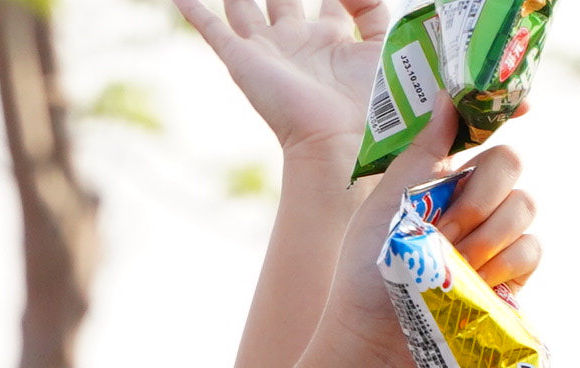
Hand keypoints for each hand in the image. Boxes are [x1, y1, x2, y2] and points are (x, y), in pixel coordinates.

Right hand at [172, 0, 390, 153]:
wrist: (338, 142)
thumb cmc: (370, 106)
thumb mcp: (384, 49)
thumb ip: (373, 13)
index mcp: (332, 41)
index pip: (332, 2)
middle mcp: (297, 42)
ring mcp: (267, 50)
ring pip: (244, 7)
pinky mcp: (242, 60)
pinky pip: (212, 29)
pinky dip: (195, 11)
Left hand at [314, 104, 541, 367]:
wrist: (379, 341)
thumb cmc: (369, 273)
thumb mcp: (387, 202)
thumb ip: (422, 152)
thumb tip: (449, 94)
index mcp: (439, 176)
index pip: (481, 132)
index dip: (502, 114)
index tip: (516, 110)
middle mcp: (472, 201)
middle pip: (509, 162)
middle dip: (481, 193)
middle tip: (446, 229)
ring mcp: (496, 238)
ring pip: (524, 205)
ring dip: (486, 234)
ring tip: (452, 264)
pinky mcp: (512, 275)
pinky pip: (531, 248)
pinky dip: (505, 262)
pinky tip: (478, 280)